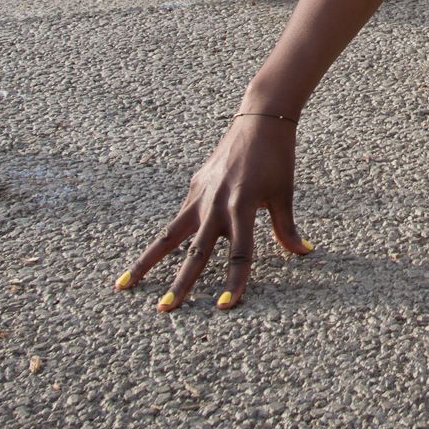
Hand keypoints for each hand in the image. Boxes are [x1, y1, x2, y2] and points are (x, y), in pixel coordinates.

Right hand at [119, 114, 312, 311]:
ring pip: (169, 236)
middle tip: (164, 309)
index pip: (239, 253)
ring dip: (147, 262)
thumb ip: (285, 227)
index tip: (224, 305)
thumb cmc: (276, 157)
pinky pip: (179, 218)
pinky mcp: (195, 187)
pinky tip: (152, 257)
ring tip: (124, 285)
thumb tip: (303, 253)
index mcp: (242, 206)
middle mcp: (217, 204)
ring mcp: (201, 195)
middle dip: (180, 283)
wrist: (259, 119)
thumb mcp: (284, 193)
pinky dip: (167, 238)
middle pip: (195, 252)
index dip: (234, 280)